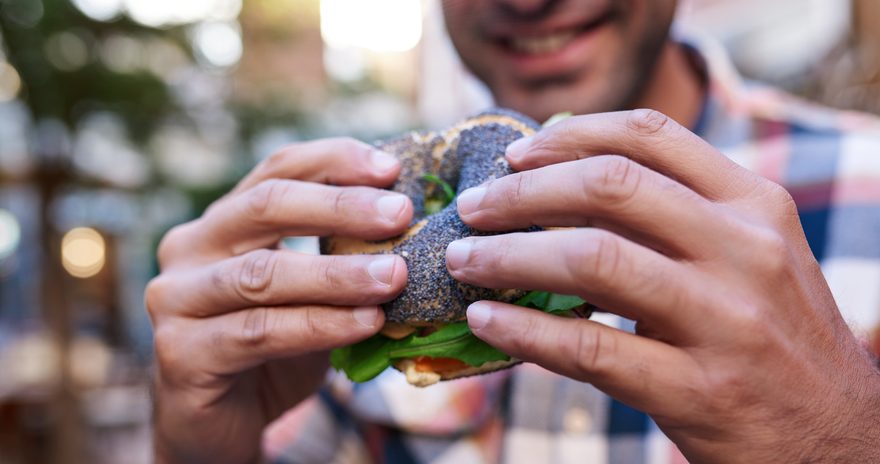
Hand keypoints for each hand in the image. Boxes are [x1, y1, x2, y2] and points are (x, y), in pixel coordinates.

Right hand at [145, 138, 410, 462]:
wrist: (218, 425)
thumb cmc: (273, 349)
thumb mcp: (310, 292)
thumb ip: (338, 255)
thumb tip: (412, 223)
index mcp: (222, 220)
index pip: (277, 169)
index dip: (334, 161)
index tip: (391, 170)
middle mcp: (190, 248)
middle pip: (266, 206)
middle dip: (341, 206)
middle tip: (399, 214)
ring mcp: (177, 299)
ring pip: (264, 274)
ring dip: (338, 274)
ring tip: (395, 277)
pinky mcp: (181, 352)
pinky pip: (259, 332)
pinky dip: (320, 325)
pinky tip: (366, 324)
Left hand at [446, 110, 879, 461]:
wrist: (840, 438)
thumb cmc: (775, 336)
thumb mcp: (749, 257)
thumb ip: (678, 215)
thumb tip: (563, 186)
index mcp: (754, 205)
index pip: (651, 137)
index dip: (570, 136)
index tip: (519, 153)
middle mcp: (745, 250)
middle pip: (611, 186)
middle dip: (524, 192)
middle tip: (475, 208)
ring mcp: (725, 320)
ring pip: (593, 260)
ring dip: (510, 256)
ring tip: (464, 260)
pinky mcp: (698, 391)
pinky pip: (590, 349)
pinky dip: (525, 331)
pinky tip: (487, 322)